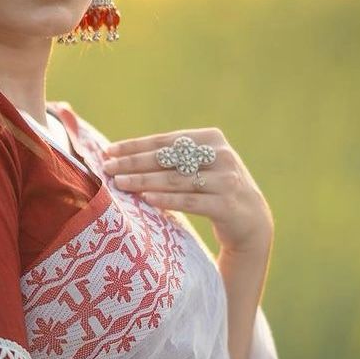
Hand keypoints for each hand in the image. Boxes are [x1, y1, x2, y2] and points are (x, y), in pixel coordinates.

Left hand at [101, 127, 272, 255]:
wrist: (251, 219)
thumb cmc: (214, 188)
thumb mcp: (201, 165)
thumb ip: (174, 157)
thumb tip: (123, 155)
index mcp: (212, 139)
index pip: (166, 141)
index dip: (136, 146)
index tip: (109, 151)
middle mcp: (221, 156)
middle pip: (168, 158)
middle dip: (134, 163)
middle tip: (108, 168)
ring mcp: (226, 181)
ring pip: (176, 180)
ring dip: (144, 181)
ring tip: (119, 183)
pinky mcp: (227, 205)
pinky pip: (190, 201)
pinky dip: (167, 199)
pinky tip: (146, 199)